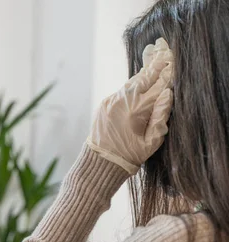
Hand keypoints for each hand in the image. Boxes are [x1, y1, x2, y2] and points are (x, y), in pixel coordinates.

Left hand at [87, 38, 173, 174]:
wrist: (100, 162)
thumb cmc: (130, 155)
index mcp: (138, 109)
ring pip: (132, 82)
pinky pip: (122, 90)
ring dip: (143, 73)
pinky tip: (139, 80)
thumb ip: (161, 116)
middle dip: (155, 64)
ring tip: (153, 58)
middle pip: (144, 77)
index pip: (159, 85)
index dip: (167, 73)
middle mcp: (123, 101)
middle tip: (163, 46)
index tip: (174, 60)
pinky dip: (132, 85)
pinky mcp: (105, 103)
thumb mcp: (152, 141)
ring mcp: (111, 100)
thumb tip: (168, 93)